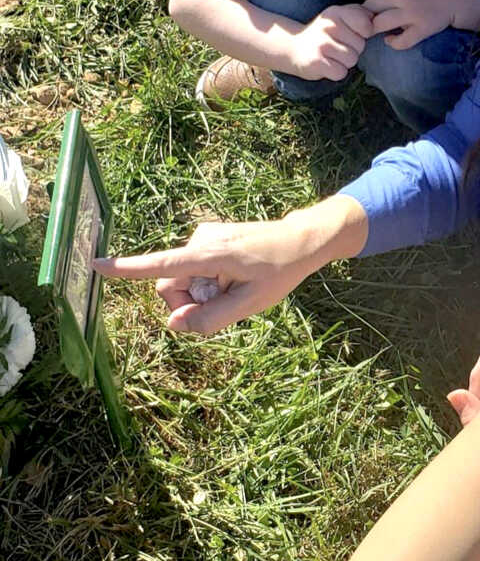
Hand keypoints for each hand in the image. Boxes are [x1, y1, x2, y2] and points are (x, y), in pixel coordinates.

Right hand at [94, 197, 367, 333]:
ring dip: (201, 291)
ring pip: (183, 277)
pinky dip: (208, 280)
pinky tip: (236, 278)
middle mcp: (200, 240)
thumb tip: (174, 324)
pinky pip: (194, 267)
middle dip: (187, 301)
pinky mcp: (207, 237)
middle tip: (224, 303)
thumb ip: (211, 318)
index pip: (161, 265)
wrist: (301, 239)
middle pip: (170, 282)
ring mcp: (203, 236)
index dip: (128, 268)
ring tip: (236, 287)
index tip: (96, 264)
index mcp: (209, 255)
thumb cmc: (279, 272)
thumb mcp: (250, 304)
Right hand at [287, 4, 373, 80]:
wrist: (294, 47)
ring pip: (352, 60)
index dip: (364, 33)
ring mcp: (321, 44)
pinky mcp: (316, 62)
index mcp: (336, 12)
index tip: (352, 33)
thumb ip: (360, 13)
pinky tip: (327, 64)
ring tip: (332, 55)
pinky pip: (341, 72)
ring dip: (345, 62)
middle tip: (337, 46)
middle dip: (353, 49)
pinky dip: (336, 72)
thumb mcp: (339, 16)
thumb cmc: (325, 33)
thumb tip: (377, 18)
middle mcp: (328, 26)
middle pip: (360, 46)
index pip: (366, 25)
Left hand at [362, 0, 479, 48]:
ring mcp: (412, 14)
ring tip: (381, 28)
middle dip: (371, 13)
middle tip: (378, 15)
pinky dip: (393, 43)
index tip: (378, 1)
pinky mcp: (422, 29)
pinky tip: (391, 39)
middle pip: (370, 8)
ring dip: (376, 28)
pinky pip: (400, 42)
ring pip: (379, 25)